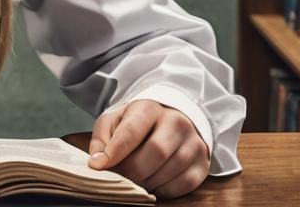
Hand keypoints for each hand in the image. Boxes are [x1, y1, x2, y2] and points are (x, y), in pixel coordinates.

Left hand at [88, 99, 209, 198]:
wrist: (172, 118)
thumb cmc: (138, 122)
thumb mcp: (115, 120)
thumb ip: (102, 138)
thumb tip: (97, 162)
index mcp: (149, 108)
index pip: (131, 131)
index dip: (114, 152)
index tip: (98, 166)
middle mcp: (175, 122)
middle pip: (154, 152)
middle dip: (132, 171)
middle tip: (120, 177)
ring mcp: (193, 142)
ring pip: (169, 170)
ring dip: (148, 182)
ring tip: (136, 180)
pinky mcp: (202, 163)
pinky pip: (183, 185)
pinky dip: (164, 190)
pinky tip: (154, 183)